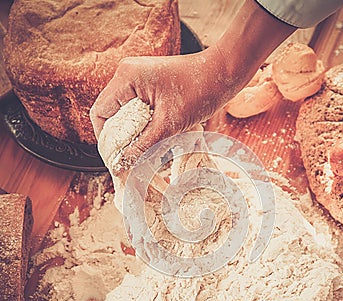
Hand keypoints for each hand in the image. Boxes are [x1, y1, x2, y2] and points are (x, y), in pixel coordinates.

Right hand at [90, 0, 294, 170]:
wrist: (224, 74)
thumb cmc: (200, 91)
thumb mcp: (168, 125)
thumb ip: (142, 146)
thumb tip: (121, 165)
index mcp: (127, 78)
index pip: (100, 113)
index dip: (105, 139)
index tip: (117, 158)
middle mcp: (128, 74)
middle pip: (111, 113)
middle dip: (120, 138)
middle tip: (131, 157)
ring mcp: (139, 77)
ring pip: (125, 113)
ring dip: (133, 132)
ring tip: (145, 149)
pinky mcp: (151, 84)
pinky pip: (138, 108)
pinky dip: (143, 124)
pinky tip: (154, 137)